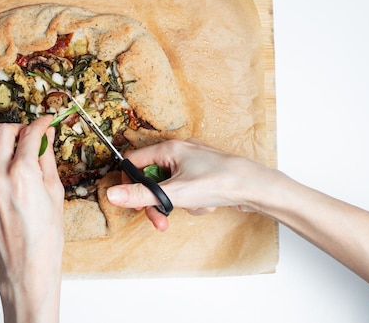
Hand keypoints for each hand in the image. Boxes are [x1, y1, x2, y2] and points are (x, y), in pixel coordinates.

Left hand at [0, 115, 63, 322]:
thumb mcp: (54, 191)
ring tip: (20, 155)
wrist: (26, 264)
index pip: (29, 134)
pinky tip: (8, 171)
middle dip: (18, 128)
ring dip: (3, 144)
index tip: (46, 121)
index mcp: (21, 174)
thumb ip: (46, 159)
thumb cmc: (46, 234)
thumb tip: (46, 136)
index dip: (40, 123)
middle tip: (31, 135)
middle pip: (1, 132)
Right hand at [107, 139, 278, 230]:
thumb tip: (112, 195)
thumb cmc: (219, 181)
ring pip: (170, 188)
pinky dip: (193, 201)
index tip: (134, 201)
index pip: (134, 162)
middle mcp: (179, 152)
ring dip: (178, 203)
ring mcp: (193, 163)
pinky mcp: (204, 175)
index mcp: (169, 149)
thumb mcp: (174, 193)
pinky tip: (207, 203)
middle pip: (152, 179)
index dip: (130, 183)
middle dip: (157, 202)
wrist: (255, 187)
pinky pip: (186, 190)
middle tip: (160, 219)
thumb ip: (141, 196)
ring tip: (196, 206)